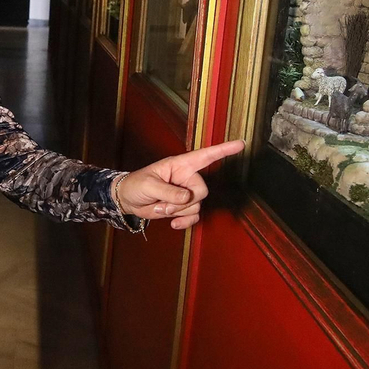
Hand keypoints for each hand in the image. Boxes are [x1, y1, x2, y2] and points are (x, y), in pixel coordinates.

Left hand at [116, 141, 245, 229]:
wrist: (128, 200)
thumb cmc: (136, 185)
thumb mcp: (149, 185)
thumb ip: (168, 191)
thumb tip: (187, 198)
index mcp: (181, 165)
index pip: (206, 156)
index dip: (224, 150)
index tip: (241, 144)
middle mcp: (187, 177)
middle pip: (202, 191)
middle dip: (184, 202)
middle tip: (164, 204)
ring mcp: (186, 193)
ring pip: (197, 206)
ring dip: (179, 211)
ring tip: (161, 207)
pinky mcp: (183, 207)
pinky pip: (194, 216)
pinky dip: (185, 222)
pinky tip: (173, 223)